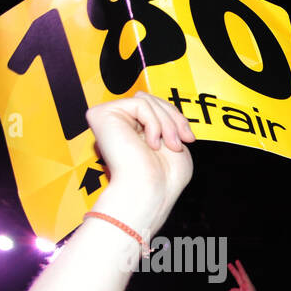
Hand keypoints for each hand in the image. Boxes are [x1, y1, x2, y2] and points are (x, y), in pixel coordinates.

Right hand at [85, 91, 194, 239]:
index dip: (176, 118)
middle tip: (183, 141)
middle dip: (173, 118)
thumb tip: (159, 103)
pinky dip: (154, 123)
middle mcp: (117, 124)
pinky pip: (139, 104)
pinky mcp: (101, 115)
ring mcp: (107, 118)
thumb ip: (164, 119)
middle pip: (151, 99)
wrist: (151, 191)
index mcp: (132, 131)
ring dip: (167, 123)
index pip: (155, 107)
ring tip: (170, 145)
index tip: (189, 139)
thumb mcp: (173, 141)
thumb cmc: (164, 177)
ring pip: (146, 100)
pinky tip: (152, 143)